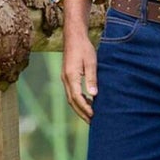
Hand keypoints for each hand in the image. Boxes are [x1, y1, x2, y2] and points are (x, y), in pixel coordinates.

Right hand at [61, 0, 97, 122]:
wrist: (74, 37)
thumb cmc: (84, 48)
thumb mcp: (91, 62)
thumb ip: (92, 79)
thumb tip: (94, 96)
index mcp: (71, 76)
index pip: (77, 98)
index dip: (85, 108)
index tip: (94, 115)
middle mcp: (65, 79)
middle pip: (72, 102)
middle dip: (81, 113)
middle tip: (92, 122)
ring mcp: (65, 78)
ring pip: (70, 98)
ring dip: (79, 108)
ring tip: (90, 116)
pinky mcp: (67, 77)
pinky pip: (71, 93)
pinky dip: (78, 100)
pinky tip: (87, 102)